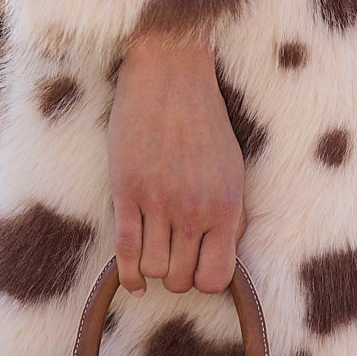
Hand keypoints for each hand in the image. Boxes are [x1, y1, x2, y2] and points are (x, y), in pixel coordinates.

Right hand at [109, 30, 244, 296]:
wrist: (169, 74)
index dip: (204, 281)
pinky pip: (125, 252)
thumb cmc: (203, 120)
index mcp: (227, 205)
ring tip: (154, 252)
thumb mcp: (232, 168)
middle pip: (181, 278)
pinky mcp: (126, 191)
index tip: (196, 268)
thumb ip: (232, 214)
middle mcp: (194, 209)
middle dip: (176, 276)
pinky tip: (132, 278)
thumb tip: (224, 256)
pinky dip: (128, 274)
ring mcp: (159, 202)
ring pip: (153, 270)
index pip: (216, 277)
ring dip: (152, 270)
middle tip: (172, 258)